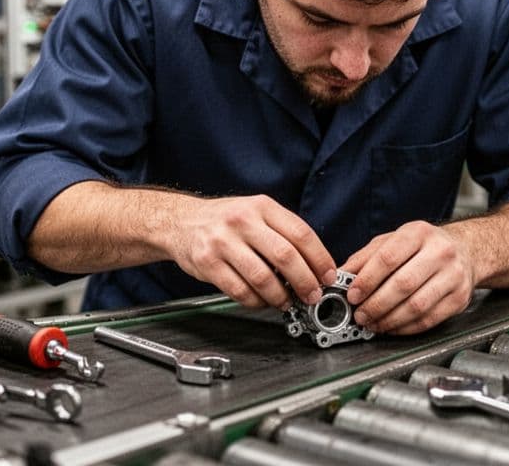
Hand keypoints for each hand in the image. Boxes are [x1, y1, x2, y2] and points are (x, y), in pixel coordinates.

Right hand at [167, 195, 335, 310]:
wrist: (180, 222)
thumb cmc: (224, 220)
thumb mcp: (256, 212)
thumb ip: (283, 233)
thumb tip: (315, 264)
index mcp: (262, 206)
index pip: (301, 233)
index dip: (320, 258)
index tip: (328, 276)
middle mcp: (243, 221)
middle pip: (285, 256)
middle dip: (305, 282)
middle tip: (312, 295)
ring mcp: (223, 242)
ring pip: (263, 277)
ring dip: (280, 296)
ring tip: (286, 302)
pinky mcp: (208, 263)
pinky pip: (239, 290)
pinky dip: (256, 302)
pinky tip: (262, 301)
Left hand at [341, 221, 475, 334]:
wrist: (465, 251)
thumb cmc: (424, 246)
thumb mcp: (393, 240)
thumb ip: (366, 257)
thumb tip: (341, 276)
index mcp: (419, 233)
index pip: (388, 258)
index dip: (367, 280)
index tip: (352, 294)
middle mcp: (440, 252)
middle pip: (403, 284)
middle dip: (375, 304)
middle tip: (360, 315)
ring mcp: (453, 276)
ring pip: (417, 305)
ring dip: (389, 320)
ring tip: (373, 323)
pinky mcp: (459, 298)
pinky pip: (429, 319)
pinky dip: (405, 328)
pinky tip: (392, 327)